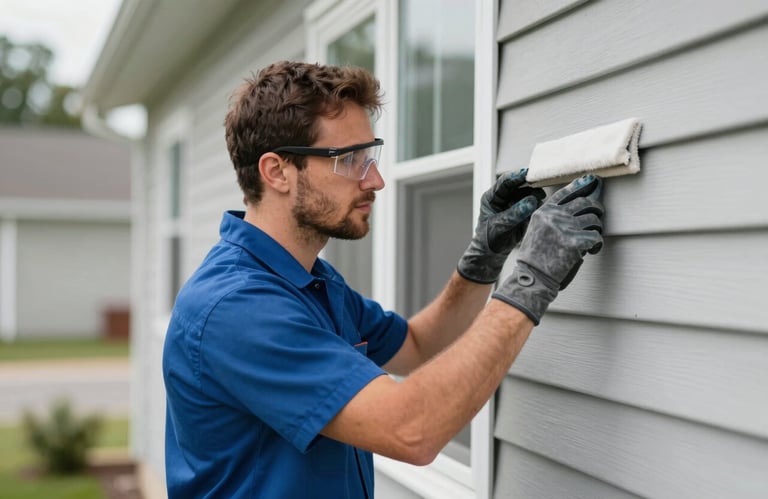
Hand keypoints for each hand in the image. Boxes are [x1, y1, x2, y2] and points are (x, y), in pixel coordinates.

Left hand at [457, 169, 545, 283]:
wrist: (491, 254)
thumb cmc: (488, 239)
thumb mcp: (499, 226)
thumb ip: (514, 213)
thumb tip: (531, 201)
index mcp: (492, 198)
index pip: (504, 182)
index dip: (516, 176)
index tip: (527, 173)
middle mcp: (504, 198)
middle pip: (519, 186)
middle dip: (530, 184)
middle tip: (541, 185)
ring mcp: (514, 205)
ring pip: (527, 194)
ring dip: (535, 195)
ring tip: (541, 199)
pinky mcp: (523, 212)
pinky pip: (532, 205)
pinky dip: (537, 206)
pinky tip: (541, 208)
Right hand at [492, 175, 604, 323]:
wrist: (533, 276)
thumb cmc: (536, 257)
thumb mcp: (537, 229)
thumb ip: (552, 217)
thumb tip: (579, 207)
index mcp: (544, 211)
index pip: (566, 192)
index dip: (582, 185)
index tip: (592, 180)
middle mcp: (554, 216)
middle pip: (585, 203)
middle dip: (597, 208)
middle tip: (599, 214)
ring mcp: (565, 228)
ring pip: (594, 219)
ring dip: (597, 229)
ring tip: (591, 238)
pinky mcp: (576, 242)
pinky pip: (597, 237)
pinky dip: (598, 245)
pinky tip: (592, 250)